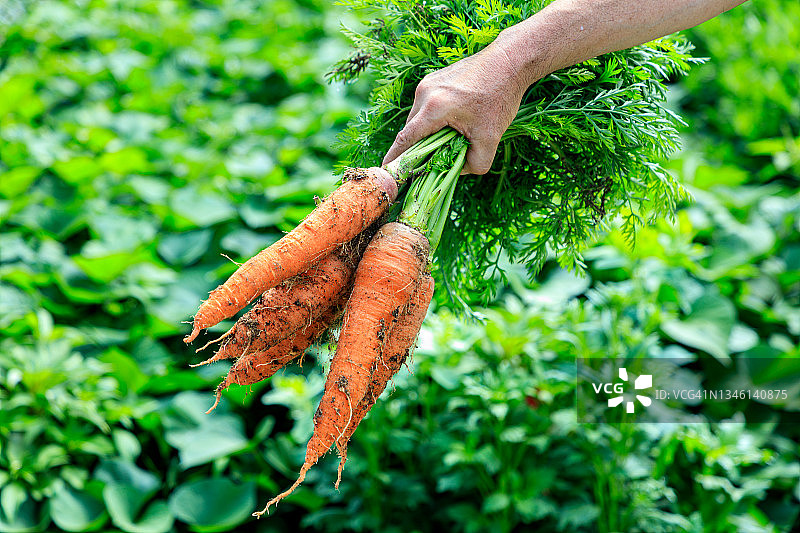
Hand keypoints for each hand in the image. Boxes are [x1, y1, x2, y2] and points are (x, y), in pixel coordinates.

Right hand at [382, 40, 529, 174]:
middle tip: (427, 164)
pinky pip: (425, 106)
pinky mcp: (433, 79)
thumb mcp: (491, 138)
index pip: (405, 139)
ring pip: (418, 118)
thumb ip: (475, 163)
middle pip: (410, 130)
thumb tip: (457, 171)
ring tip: (445, 142)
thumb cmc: (500, 97)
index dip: (395, 158)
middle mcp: (425, 93)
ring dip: (426, 133)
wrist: (509, 61)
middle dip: (416, 148)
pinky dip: (432, 120)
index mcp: (434, 107)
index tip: (387, 172)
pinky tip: (451, 124)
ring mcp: (427, 83)